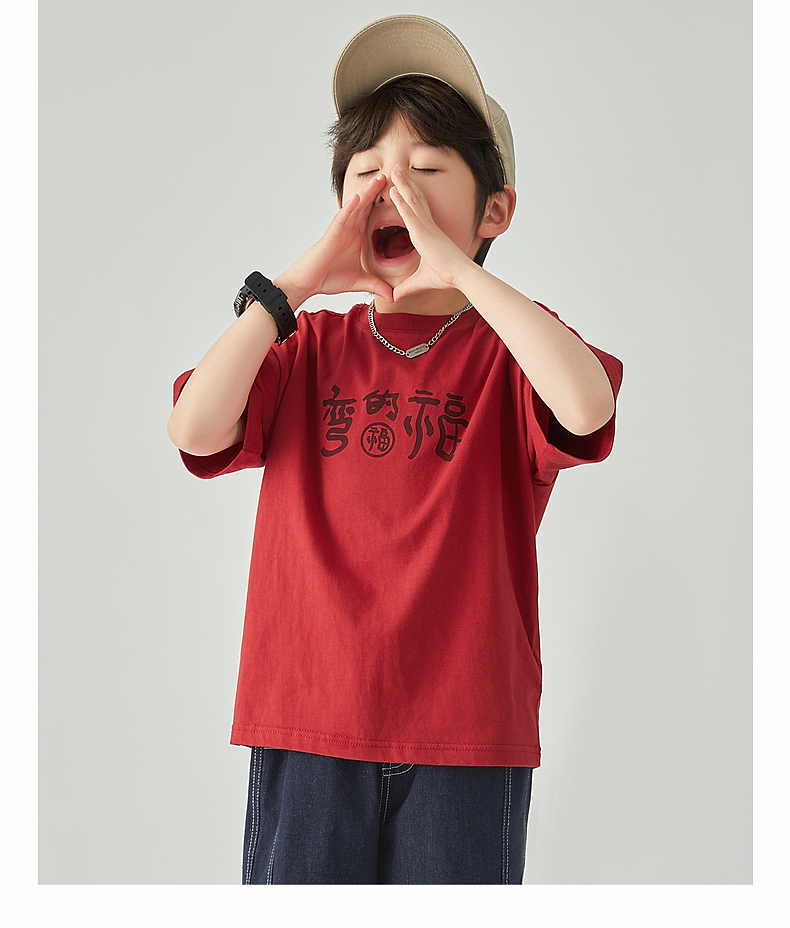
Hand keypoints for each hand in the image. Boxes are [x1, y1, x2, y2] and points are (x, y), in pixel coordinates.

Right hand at [279, 174, 392, 304]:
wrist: (308, 283)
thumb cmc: (329, 279)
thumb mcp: (360, 282)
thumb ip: (377, 285)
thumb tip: (393, 296)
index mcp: (357, 237)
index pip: (374, 217)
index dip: (387, 205)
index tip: (402, 195)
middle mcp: (350, 230)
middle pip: (367, 206)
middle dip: (380, 192)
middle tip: (395, 177)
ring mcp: (340, 230)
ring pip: (355, 208)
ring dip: (367, 194)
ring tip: (379, 180)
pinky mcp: (331, 235)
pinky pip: (341, 218)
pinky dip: (349, 208)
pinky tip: (357, 198)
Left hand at [388, 165, 475, 301]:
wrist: (461, 275)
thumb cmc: (447, 277)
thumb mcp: (420, 282)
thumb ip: (406, 287)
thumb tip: (395, 296)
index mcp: (429, 235)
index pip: (417, 212)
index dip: (409, 198)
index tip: (402, 188)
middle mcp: (428, 227)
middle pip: (415, 200)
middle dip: (406, 184)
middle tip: (398, 170)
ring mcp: (426, 227)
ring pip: (412, 200)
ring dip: (403, 185)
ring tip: (394, 170)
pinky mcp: (423, 232)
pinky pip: (409, 212)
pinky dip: (401, 199)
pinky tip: (393, 189)